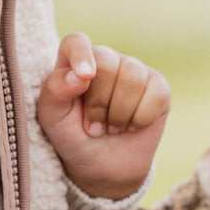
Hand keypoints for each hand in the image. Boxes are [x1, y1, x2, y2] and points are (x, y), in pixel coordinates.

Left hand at [36, 33, 169, 200]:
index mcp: (73, 62)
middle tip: (93, 126)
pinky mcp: (158, 87)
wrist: (101, 167)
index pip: (76, 42)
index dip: (81, 54)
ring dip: (119, 114)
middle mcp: (105, 60)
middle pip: (107, 64)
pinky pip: (155, 94)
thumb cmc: (71, 136)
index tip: (85, 76)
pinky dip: (141, 118)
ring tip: (110, 127)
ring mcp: (133, 71)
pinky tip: (131, 125)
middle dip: (99, 104)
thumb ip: (56, 90)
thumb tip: (79, 75)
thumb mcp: (52, 118)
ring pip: (133, 79)